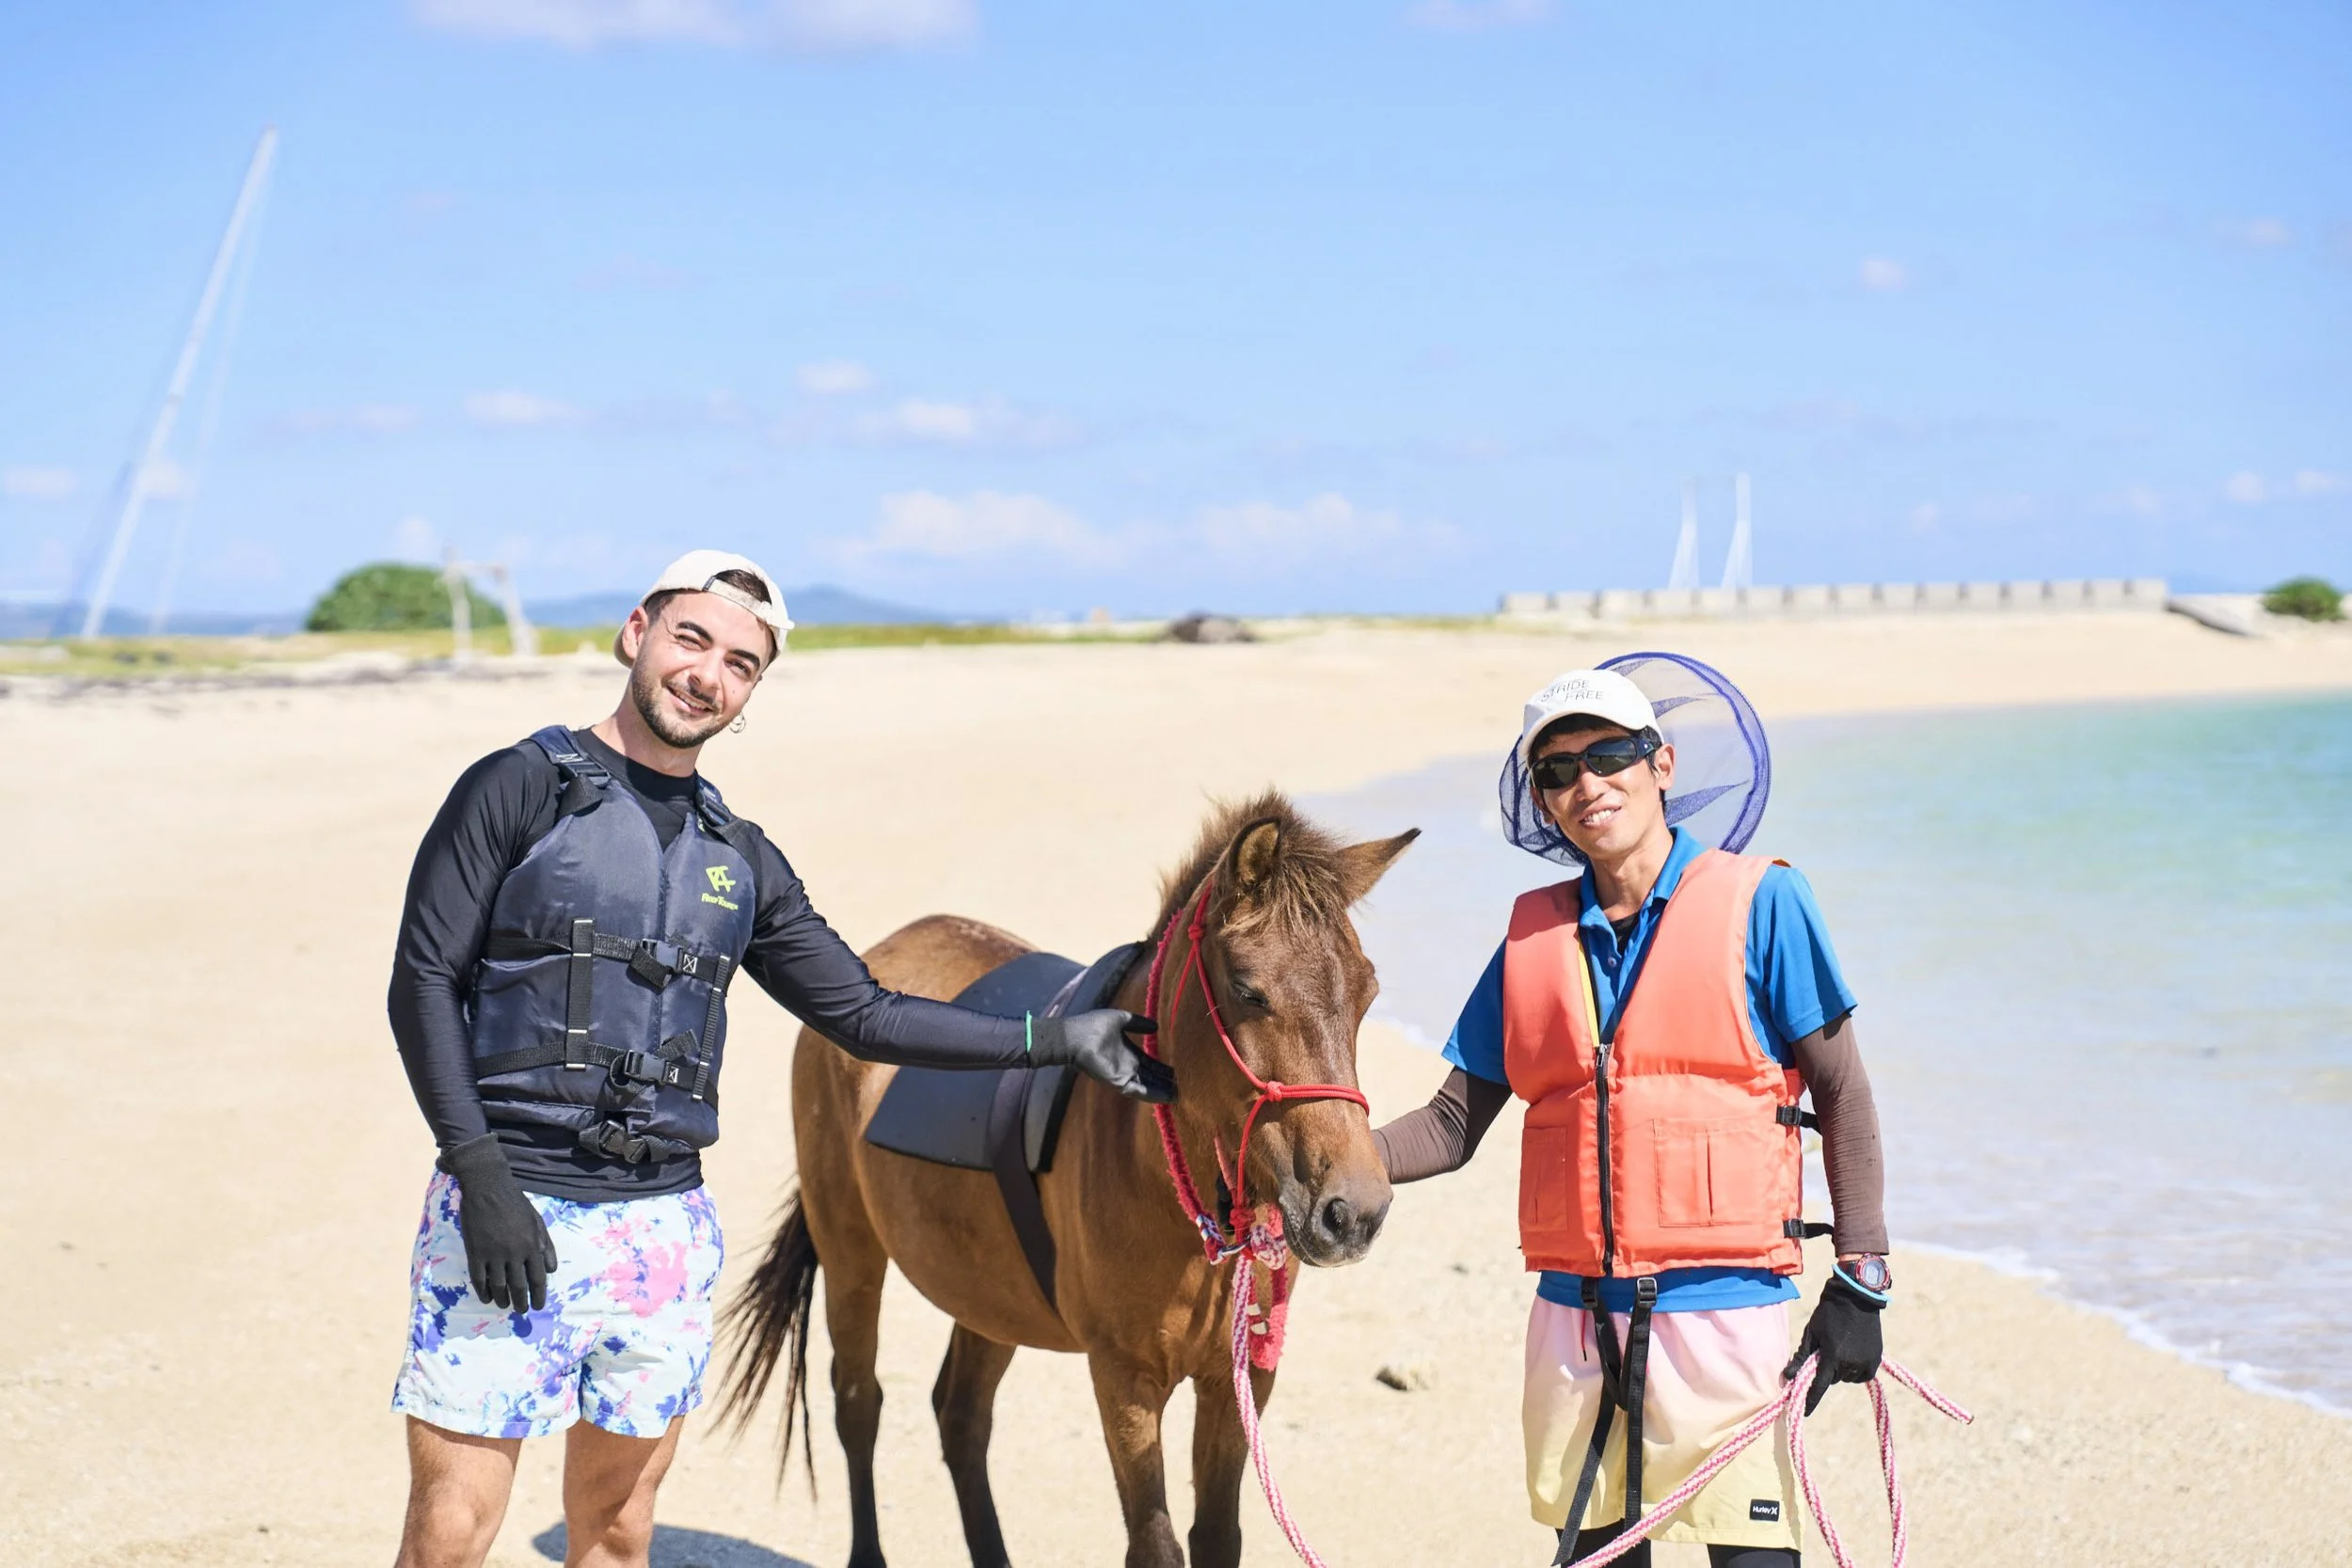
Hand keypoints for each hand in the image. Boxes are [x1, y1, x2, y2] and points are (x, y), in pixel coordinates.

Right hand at [438, 1133, 560, 1311]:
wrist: (488, 1187)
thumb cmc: (516, 1203)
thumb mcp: (538, 1221)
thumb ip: (546, 1246)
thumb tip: (552, 1270)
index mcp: (532, 1245)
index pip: (538, 1278)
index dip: (538, 1295)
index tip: (538, 1306)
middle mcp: (514, 1253)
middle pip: (519, 1286)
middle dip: (521, 1302)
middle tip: (521, 1311)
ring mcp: (493, 1254)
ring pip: (498, 1286)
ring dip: (502, 1299)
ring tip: (505, 1306)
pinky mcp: (475, 1252)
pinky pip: (478, 1279)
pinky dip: (483, 1292)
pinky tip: (487, 1298)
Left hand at [1031, 1010, 1176, 1103]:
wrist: (1075, 1036)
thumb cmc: (1093, 1025)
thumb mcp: (1121, 1019)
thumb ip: (1137, 1023)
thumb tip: (1156, 1026)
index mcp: (1128, 1051)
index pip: (1150, 1062)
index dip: (1163, 1067)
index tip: (1178, 1070)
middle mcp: (1127, 1065)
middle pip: (1151, 1076)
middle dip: (1166, 1081)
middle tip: (1184, 1086)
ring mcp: (1122, 1074)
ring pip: (1147, 1085)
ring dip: (1162, 1090)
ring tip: (1178, 1095)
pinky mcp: (1117, 1081)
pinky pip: (1137, 1089)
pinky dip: (1151, 1093)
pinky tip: (1165, 1096)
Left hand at [1783, 1271, 1882, 1414]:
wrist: (1856, 1298)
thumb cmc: (1828, 1314)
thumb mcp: (1811, 1333)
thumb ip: (1801, 1358)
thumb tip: (1787, 1377)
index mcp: (1832, 1356)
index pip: (1819, 1386)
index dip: (1810, 1401)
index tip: (1803, 1413)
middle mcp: (1850, 1363)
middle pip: (1833, 1379)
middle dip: (1827, 1370)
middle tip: (1826, 1350)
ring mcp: (1865, 1362)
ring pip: (1846, 1378)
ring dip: (1841, 1370)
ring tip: (1840, 1346)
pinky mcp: (1876, 1360)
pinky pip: (1861, 1376)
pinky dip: (1854, 1370)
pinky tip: (1852, 1353)